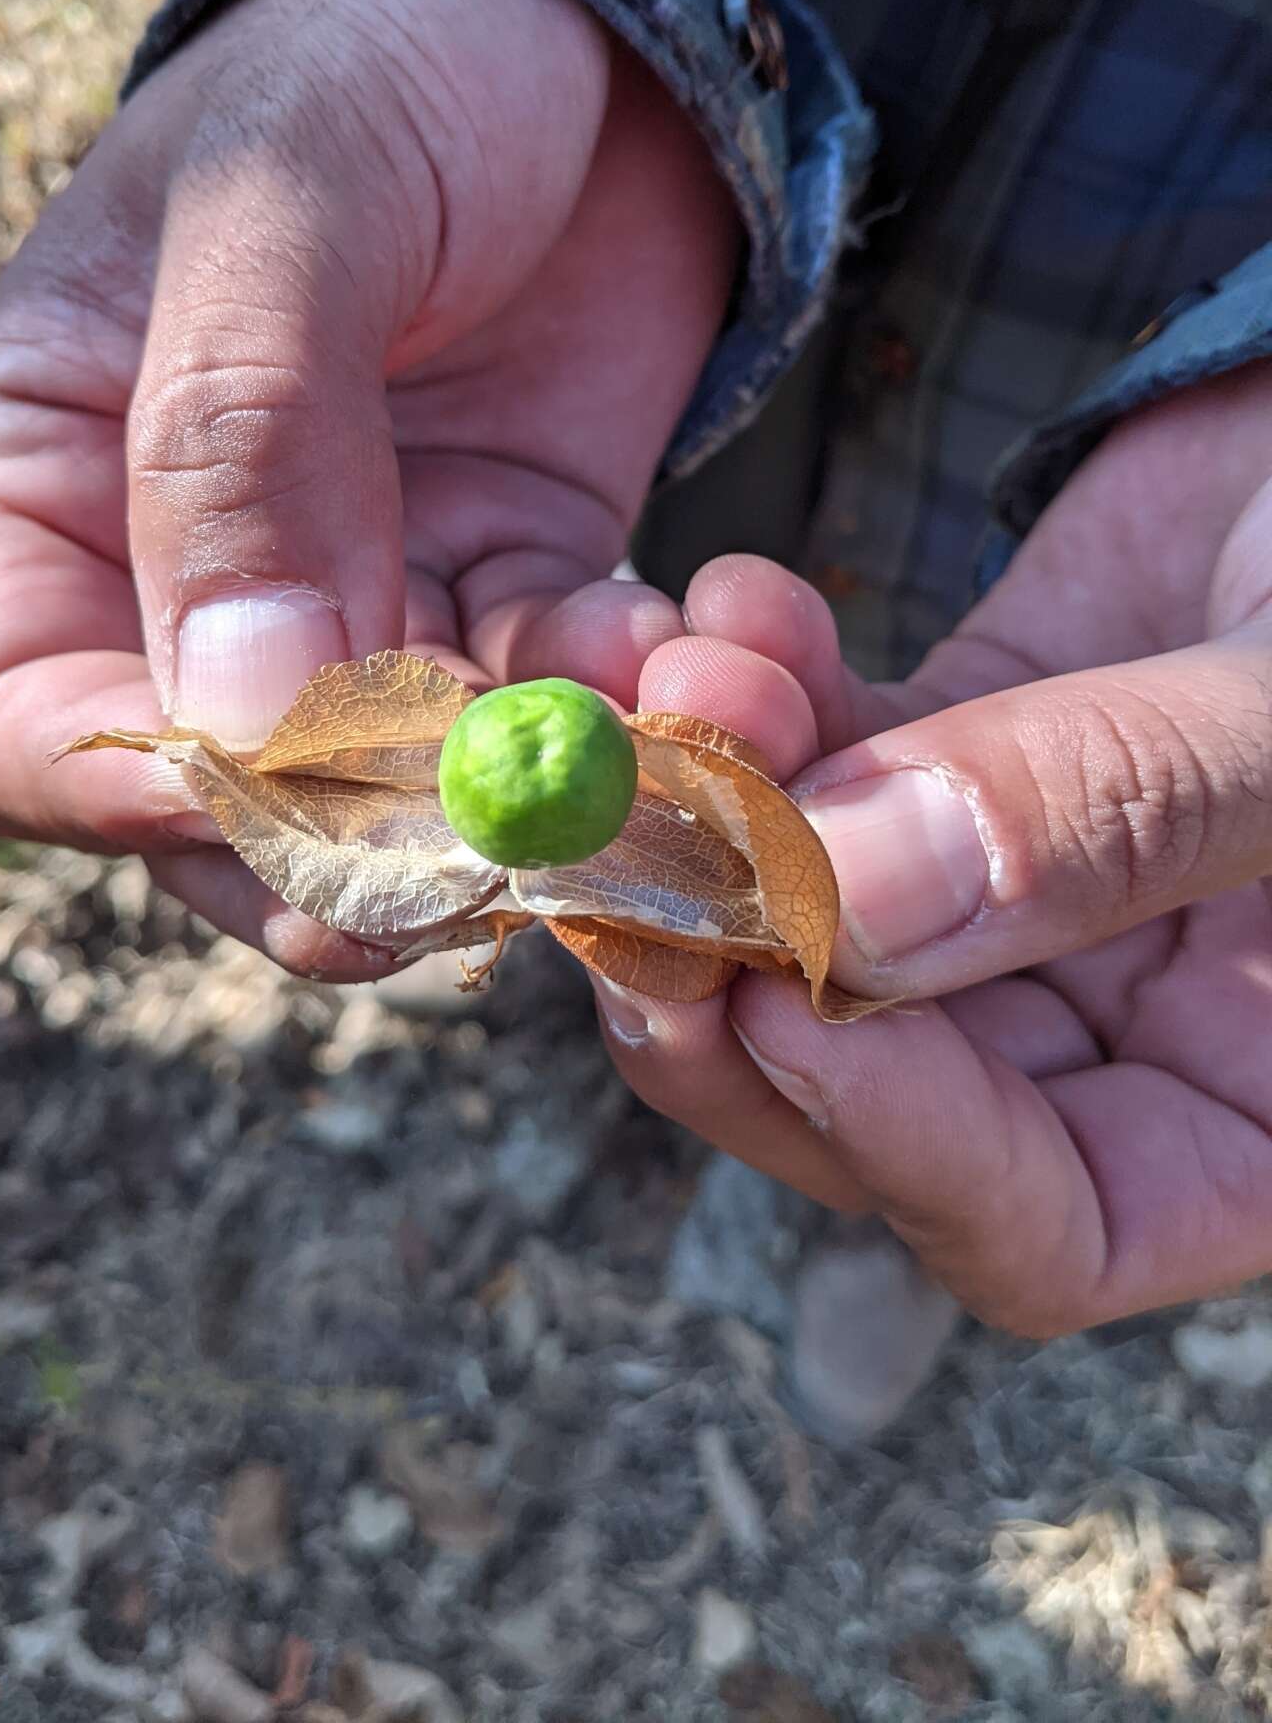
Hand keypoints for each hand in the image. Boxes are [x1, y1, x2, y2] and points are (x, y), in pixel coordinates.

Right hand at [0, 0, 734, 974]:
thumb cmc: (384, 49)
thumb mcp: (285, 206)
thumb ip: (241, 451)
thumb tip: (240, 726)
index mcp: (54, 478)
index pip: (27, 722)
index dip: (128, 793)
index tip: (274, 798)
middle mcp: (189, 567)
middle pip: (228, 806)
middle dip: (358, 847)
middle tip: (484, 859)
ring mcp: (360, 584)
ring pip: (411, 792)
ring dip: (527, 801)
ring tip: (642, 743)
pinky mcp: (509, 573)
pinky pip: (549, 707)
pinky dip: (622, 712)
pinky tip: (685, 642)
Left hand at [594, 364, 1271, 1333]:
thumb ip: (1111, 814)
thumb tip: (841, 915)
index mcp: (1261, 1099)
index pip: (1051, 1229)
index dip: (902, 1149)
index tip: (779, 1013)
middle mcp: (1133, 1024)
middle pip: (873, 1092)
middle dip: (734, 976)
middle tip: (631, 868)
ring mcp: (1033, 891)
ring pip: (810, 923)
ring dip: (718, 814)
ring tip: (693, 680)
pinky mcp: (968, 752)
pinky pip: (820, 765)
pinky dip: (758, 700)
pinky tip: (738, 611)